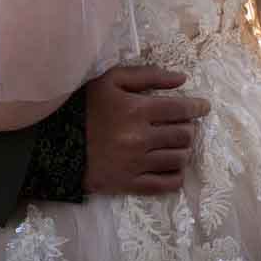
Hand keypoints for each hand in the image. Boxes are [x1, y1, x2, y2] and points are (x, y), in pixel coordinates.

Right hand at [82, 65, 210, 196]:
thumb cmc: (86, 106)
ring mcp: (136, 164)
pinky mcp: (129, 184)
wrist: (56, 143)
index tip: (204, 107)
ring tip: (178, 144)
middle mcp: (140, 138)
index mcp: (136, 109)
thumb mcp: (111, 80)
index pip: (180, 109)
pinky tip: (172, 167)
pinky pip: (165, 184)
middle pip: (183, 135)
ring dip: (184, 150)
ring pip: (178, 159)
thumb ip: (148, 75)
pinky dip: (175, 176)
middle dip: (189, 128)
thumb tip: (182, 79)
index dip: (197, 107)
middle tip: (185, 125)